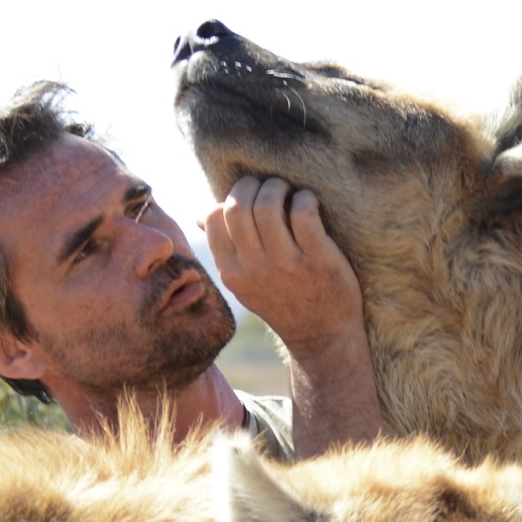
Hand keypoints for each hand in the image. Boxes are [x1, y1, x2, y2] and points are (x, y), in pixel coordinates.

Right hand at [203, 178, 363, 362]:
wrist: (322, 336)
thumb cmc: (283, 300)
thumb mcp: (246, 283)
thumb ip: (225, 249)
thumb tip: (199, 214)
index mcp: (231, 271)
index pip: (212, 217)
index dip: (230, 196)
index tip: (249, 197)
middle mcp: (254, 268)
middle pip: (237, 206)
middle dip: (253, 185)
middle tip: (270, 187)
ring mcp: (285, 264)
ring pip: (268, 206)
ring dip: (278, 188)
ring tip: (289, 192)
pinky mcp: (318, 259)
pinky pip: (303, 213)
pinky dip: (306, 199)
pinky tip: (310, 203)